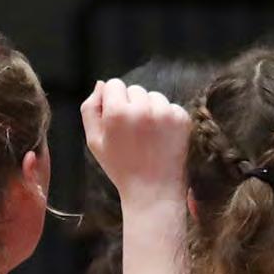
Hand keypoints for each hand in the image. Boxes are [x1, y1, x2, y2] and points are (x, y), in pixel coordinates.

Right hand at [81, 78, 192, 204]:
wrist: (153, 189)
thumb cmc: (120, 166)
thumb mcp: (94, 141)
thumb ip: (90, 109)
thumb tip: (101, 84)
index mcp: (117, 112)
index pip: (114, 84)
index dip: (113, 100)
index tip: (117, 118)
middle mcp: (143, 108)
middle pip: (135, 89)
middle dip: (132, 104)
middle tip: (133, 130)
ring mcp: (165, 113)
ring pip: (154, 96)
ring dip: (150, 109)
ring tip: (148, 134)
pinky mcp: (182, 119)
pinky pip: (171, 106)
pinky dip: (167, 118)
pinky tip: (162, 137)